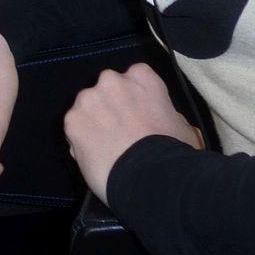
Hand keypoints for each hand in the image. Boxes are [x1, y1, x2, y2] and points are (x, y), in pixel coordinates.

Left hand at [63, 63, 197, 202]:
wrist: (149, 178)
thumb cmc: (172, 152)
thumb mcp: (182, 126)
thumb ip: (164, 113)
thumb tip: (158, 120)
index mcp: (142, 76)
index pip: (134, 78)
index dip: (135, 99)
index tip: (138, 115)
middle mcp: (111, 80)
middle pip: (107, 89)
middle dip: (111, 106)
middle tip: (122, 132)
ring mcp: (89, 99)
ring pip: (88, 107)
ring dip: (94, 121)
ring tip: (108, 147)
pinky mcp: (72, 120)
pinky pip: (75, 128)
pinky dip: (82, 140)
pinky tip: (97, 156)